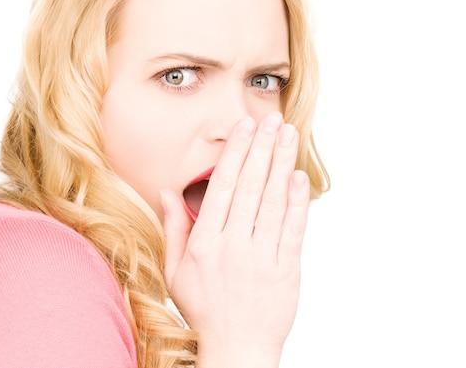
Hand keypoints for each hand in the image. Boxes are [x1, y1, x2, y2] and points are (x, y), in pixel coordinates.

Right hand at [161, 112, 310, 366]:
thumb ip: (173, 229)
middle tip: (271, 121)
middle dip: (261, 149)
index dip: (235, 154)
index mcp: (205, 243)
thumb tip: (167, 191)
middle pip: (249, 187)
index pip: (221, 188)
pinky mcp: (287, 269)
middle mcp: (233, 246)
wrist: (238, 348)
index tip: (244, 128)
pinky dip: (298, 201)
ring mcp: (262, 258)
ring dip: (281, 164)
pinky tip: (298, 176)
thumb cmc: (205, 310)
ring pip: (273, 202)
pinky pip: (293, 229)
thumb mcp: (176, 271)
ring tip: (288, 136)